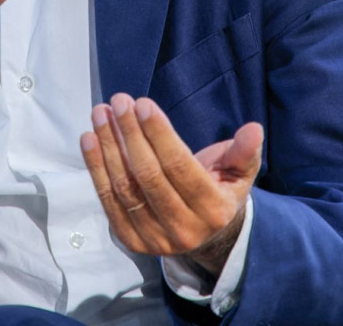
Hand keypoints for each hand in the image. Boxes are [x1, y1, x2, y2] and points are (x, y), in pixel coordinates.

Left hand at [81, 94, 262, 276]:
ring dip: (109, 147)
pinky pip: (108, 201)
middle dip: (130, 134)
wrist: (206, 235)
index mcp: (213, 211)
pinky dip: (96, 169)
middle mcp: (184, 230)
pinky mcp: (132, 241)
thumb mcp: (239, 173)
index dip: (159, 134)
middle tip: (118, 102)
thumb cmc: (220, 190)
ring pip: (125, 188)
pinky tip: (89, 139)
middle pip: (148, 176)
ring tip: (100, 114)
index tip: (143, 104)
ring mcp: (155, 239)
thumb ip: (243, 152)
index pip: (179, 167)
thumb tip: (254, 130)